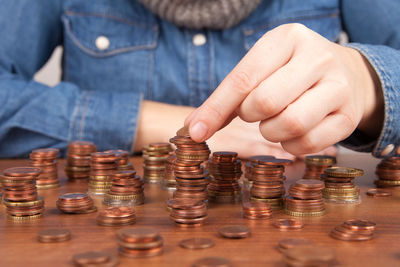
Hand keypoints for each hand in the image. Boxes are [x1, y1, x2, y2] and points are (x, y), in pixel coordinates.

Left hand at [185, 23, 383, 155]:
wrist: (345, 74)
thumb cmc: (290, 73)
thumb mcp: (261, 70)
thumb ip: (228, 97)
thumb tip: (194, 127)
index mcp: (287, 39)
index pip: (243, 78)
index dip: (216, 109)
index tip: (196, 132)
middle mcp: (317, 57)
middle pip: (265, 102)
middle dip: (249, 116)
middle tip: (255, 112)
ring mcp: (338, 86)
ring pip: (289, 124)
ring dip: (270, 132)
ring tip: (274, 121)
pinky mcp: (349, 116)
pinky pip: (308, 143)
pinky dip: (290, 145)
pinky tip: (292, 133)